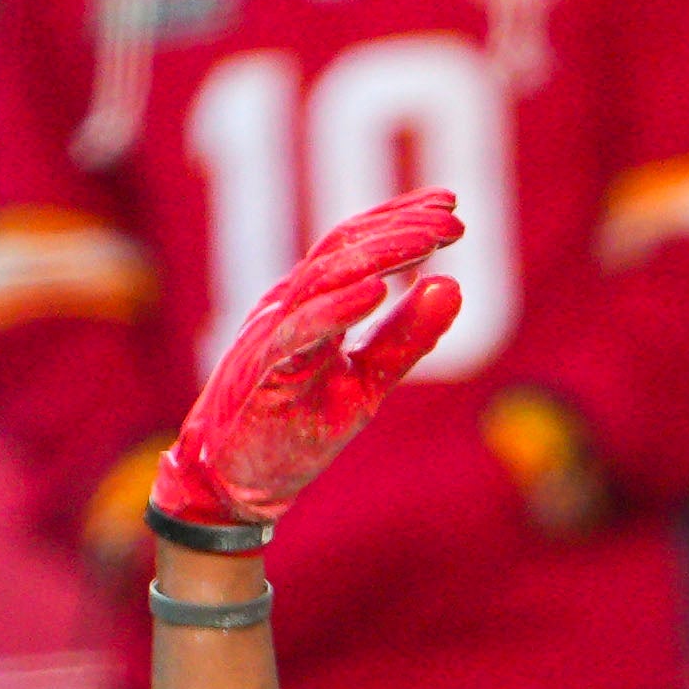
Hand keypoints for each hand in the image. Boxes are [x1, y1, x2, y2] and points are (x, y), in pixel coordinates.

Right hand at [161, 189, 465, 542]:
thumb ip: (405, 338)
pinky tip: (376, 291)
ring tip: (426, 240)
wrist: (236, 483)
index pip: (357, 246)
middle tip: (452, 218)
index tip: (451, 206)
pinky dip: (337, 309)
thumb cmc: (297, 430)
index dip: (401, 220)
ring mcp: (273, 335)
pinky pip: (299, 332)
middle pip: (343, 249)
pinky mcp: (263, 373)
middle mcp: (290, 307)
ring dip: (378, 256)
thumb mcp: (367, 382)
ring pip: (323, 278)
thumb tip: (452, 285)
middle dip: (400, 229)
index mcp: (313, 305)